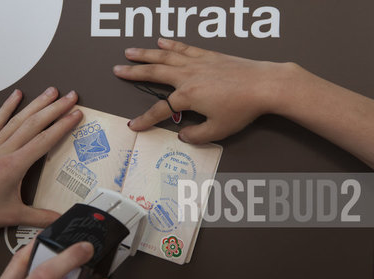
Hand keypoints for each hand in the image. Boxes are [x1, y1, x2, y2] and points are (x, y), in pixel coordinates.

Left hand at [0, 88, 82, 246]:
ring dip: (36, 104)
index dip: (63, 126)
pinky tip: (16, 95)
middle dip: (55, 108)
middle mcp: (2, 151)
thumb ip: (41, 218)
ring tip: (51, 92)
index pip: (45, 141)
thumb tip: (61, 219)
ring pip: (17, 120)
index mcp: (13, 166)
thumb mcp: (12, 217)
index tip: (76, 114)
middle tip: (71, 97)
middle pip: (34, 124)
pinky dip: (7, 107)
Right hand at [113, 38, 292, 143]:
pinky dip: (171, 43)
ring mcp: (197, 63)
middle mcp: (187, 76)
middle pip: (154, 72)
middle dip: (133, 72)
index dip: (144, 119)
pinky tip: (161, 39)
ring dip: (145, 53)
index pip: (159, 110)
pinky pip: (184, 47)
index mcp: (187, 96)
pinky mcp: (208, 55)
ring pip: (165, 55)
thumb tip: (183, 135)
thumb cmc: (242, 108)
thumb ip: (196, 135)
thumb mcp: (218, 130)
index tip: (133, 125)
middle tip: (117, 70)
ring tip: (130, 51)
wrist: (264, 85)